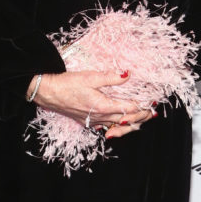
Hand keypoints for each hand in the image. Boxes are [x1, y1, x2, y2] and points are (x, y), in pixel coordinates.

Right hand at [29, 70, 154, 138]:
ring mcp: (94, 121)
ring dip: (131, 124)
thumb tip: (128, 74)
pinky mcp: (87, 121)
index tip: (152, 101)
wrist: (48, 93)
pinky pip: (107, 127)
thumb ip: (111, 77)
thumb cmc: (67, 84)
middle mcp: (100, 117)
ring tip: (142, 121)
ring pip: (118, 127)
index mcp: (103, 106)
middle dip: (141, 117)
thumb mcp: (90, 77)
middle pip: (127, 120)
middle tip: (152, 112)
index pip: (130, 109)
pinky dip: (117, 127)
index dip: (143, 105)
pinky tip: (120, 124)